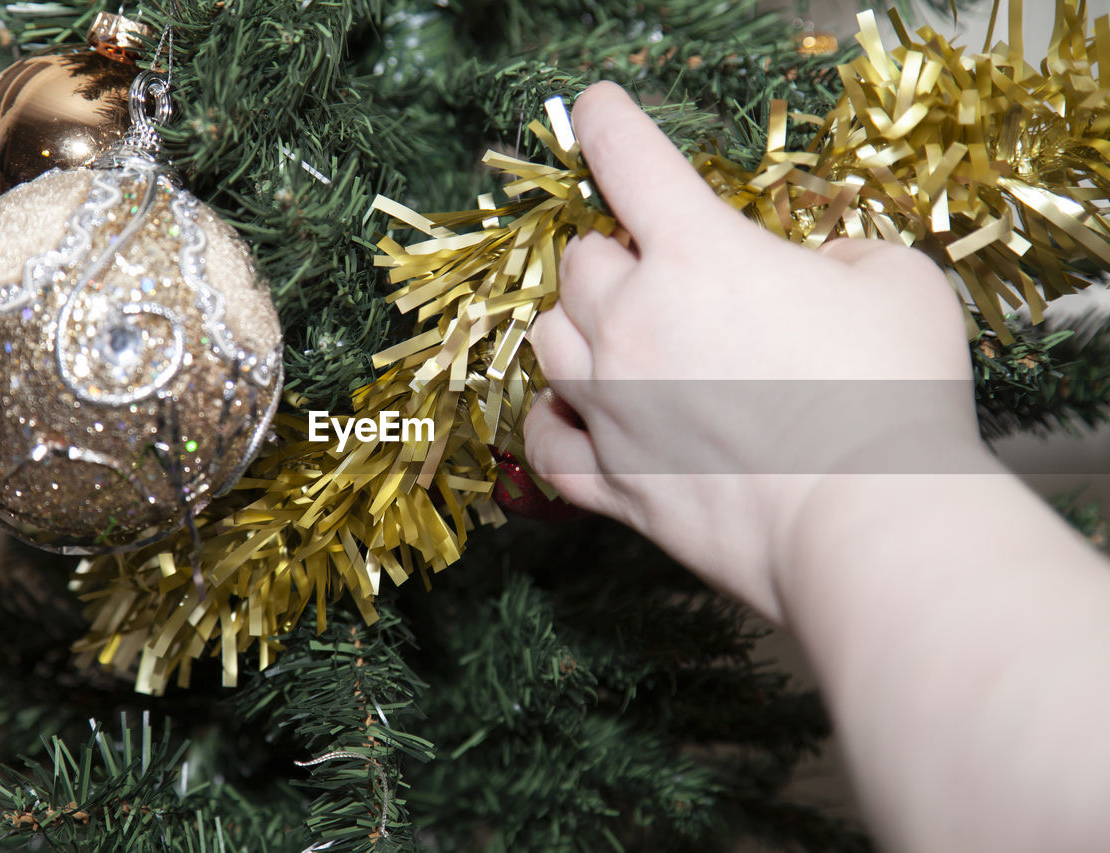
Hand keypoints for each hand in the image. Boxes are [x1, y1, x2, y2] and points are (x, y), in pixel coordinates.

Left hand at [524, 82, 980, 622]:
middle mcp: (632, 323)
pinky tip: (576, 416)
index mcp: (697, 255)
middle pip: (579, 261)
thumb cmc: (894, 397)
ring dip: (578, 325)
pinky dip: (555, 421)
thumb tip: (807, 272)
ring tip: (620, 337)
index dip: (607, 122)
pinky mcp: (610, 483)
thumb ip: (837, 254)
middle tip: (658, 272)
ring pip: (547, 340)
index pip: (628, 158)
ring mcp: (611, 406)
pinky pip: (546, 441)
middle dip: (614, 254)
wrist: (867, 525)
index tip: (596, 108)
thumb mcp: (896, 281)